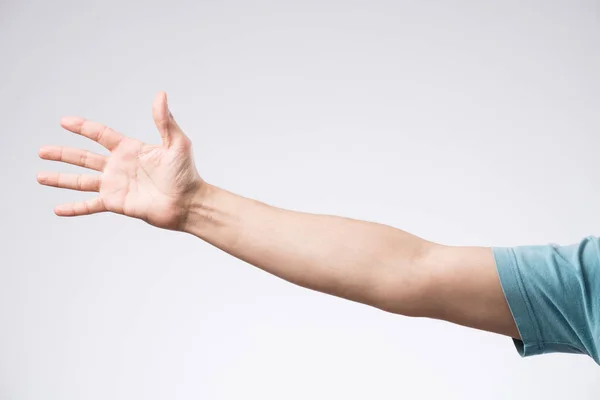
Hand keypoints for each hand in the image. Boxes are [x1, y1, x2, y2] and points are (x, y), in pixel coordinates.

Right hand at [37, 91, 203, 230]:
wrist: (188, 203)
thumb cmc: (186, 174)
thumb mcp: (177, 143)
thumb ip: (165, 121)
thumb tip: (161, 95)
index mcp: (130, 149)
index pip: (100, 134)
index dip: (82, 127)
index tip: (64, 121)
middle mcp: (119, 166)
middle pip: (83, 157)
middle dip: (63, 153)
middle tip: (42, 150)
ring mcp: (116, 185)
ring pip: (81, 180)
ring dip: (60, 178)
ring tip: (39, 176)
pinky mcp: (116, 203)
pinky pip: (90, 205)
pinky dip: (74, 208)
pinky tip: (58, 209)